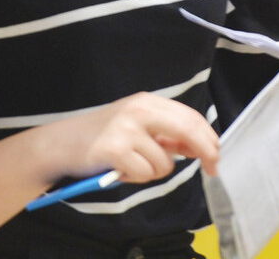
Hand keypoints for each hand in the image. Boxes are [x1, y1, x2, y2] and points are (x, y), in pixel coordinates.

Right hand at [46, 93, 219, 183]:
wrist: (62, 143)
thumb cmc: (101, 136)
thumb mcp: (135, 126)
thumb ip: (165, 133)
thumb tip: (198, 146)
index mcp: (145, 101)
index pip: (190, 116)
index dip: (209, 137)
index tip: (215, 155)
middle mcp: (138, 110)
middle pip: (188, 131)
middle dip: (206, 152)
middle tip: (212, 169)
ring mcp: (126, 129)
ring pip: (166, 163)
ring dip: (155, 171)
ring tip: (133, 165)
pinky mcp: (116, 150)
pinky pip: (146, 173)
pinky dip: (137, 177)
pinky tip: (121, 169)